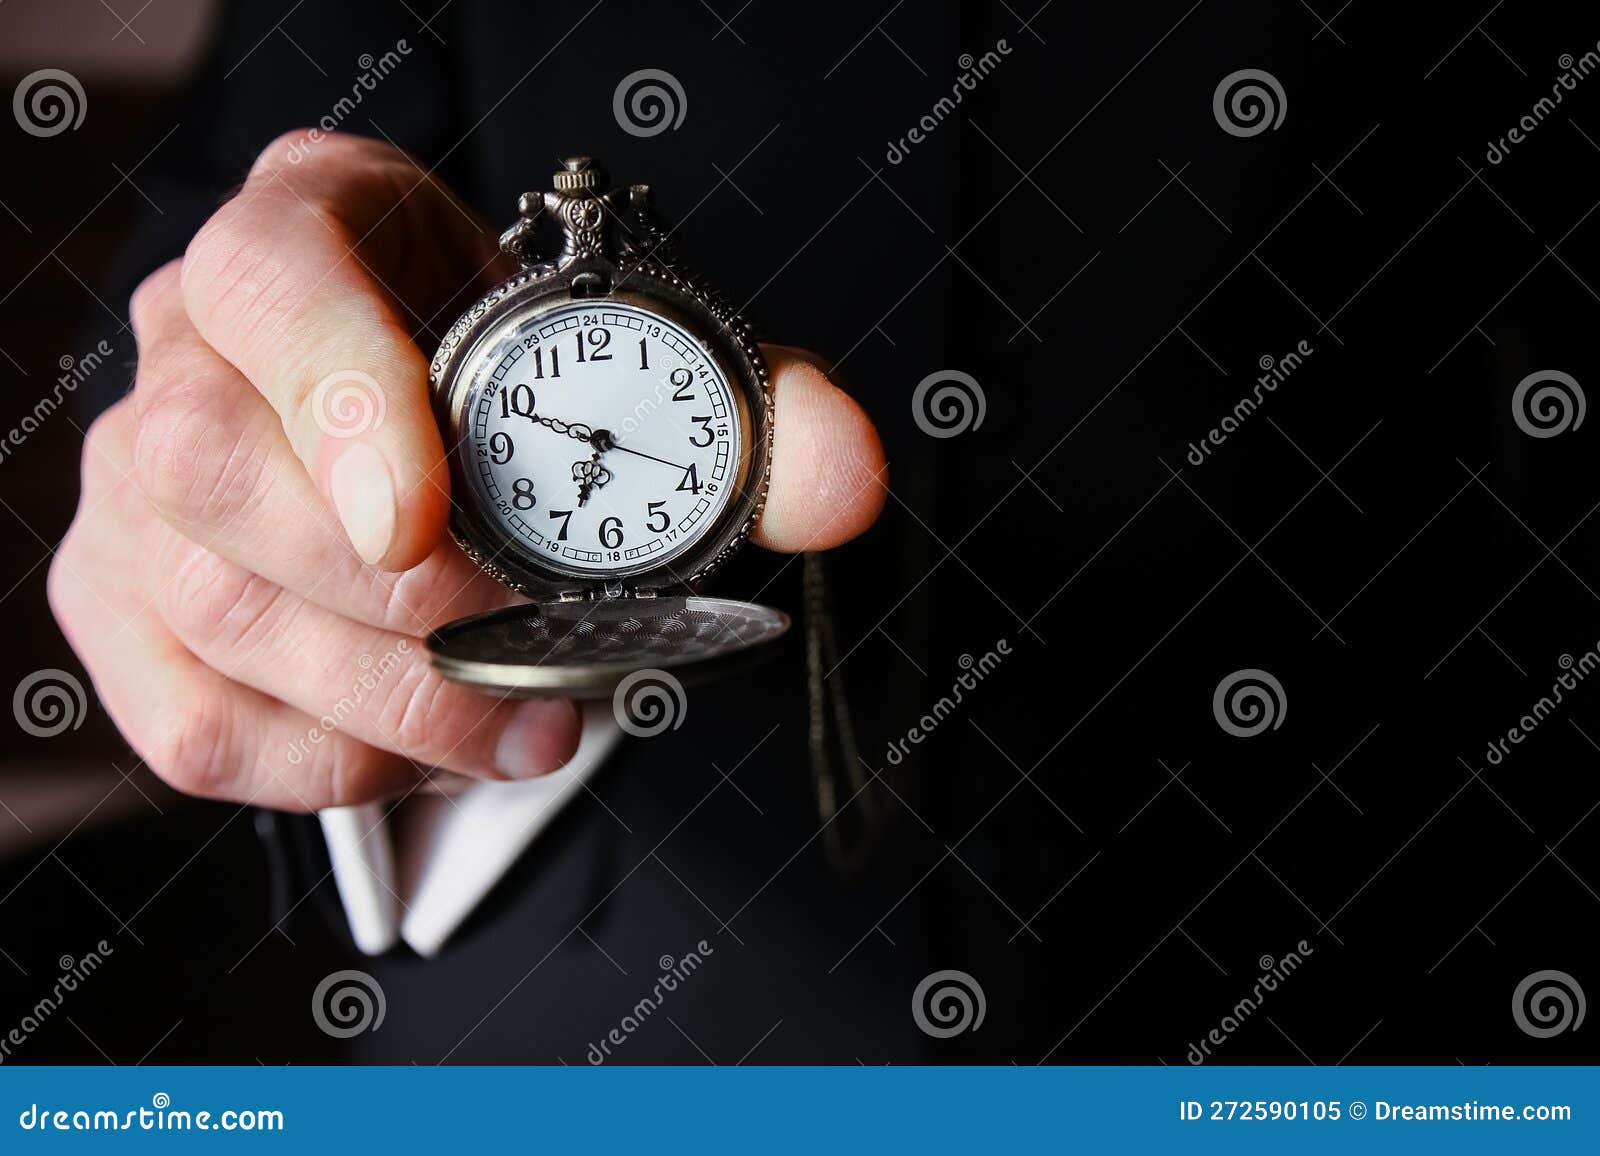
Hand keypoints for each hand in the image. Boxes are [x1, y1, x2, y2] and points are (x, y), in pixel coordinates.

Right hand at [47, 132, 887, 810]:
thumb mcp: (633, 360)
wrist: (415, 422)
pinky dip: (328, 764)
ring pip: (211, 609)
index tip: (420, 516)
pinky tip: (423, 748)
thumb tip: (852, 476)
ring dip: (393, 706)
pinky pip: (194, 720)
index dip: (338, 396)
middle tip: (542, 663)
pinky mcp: (123, 603)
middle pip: (220, 471)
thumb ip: (752, 410)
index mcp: (308, 236)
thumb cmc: (515, 380)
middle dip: (400, 606)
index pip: (272, 280)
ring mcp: (136, 482)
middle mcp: (193, 349)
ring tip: (526, 727)